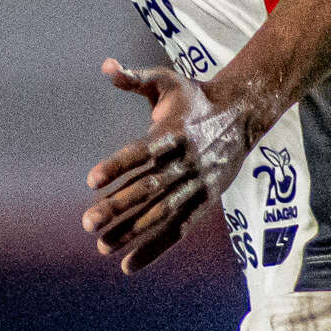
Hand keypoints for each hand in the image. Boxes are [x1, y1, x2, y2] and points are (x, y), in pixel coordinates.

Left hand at [84, 59, 254, 274]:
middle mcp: (187, 161)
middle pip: (150, 188)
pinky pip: (179, 229)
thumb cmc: (195, 98)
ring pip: (163, 213)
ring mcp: (198, 184)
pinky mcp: (206, 201)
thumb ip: (135, 78)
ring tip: (103, 245)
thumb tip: (106, 66)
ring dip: (133, 232)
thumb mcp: (167, 81)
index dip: (118, 165)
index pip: (143, 152)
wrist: (243, 113)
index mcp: (174, 133)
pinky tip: (129, 265)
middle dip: (118, 206)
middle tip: (88, 222)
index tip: (91, 180)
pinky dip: (154, 248)